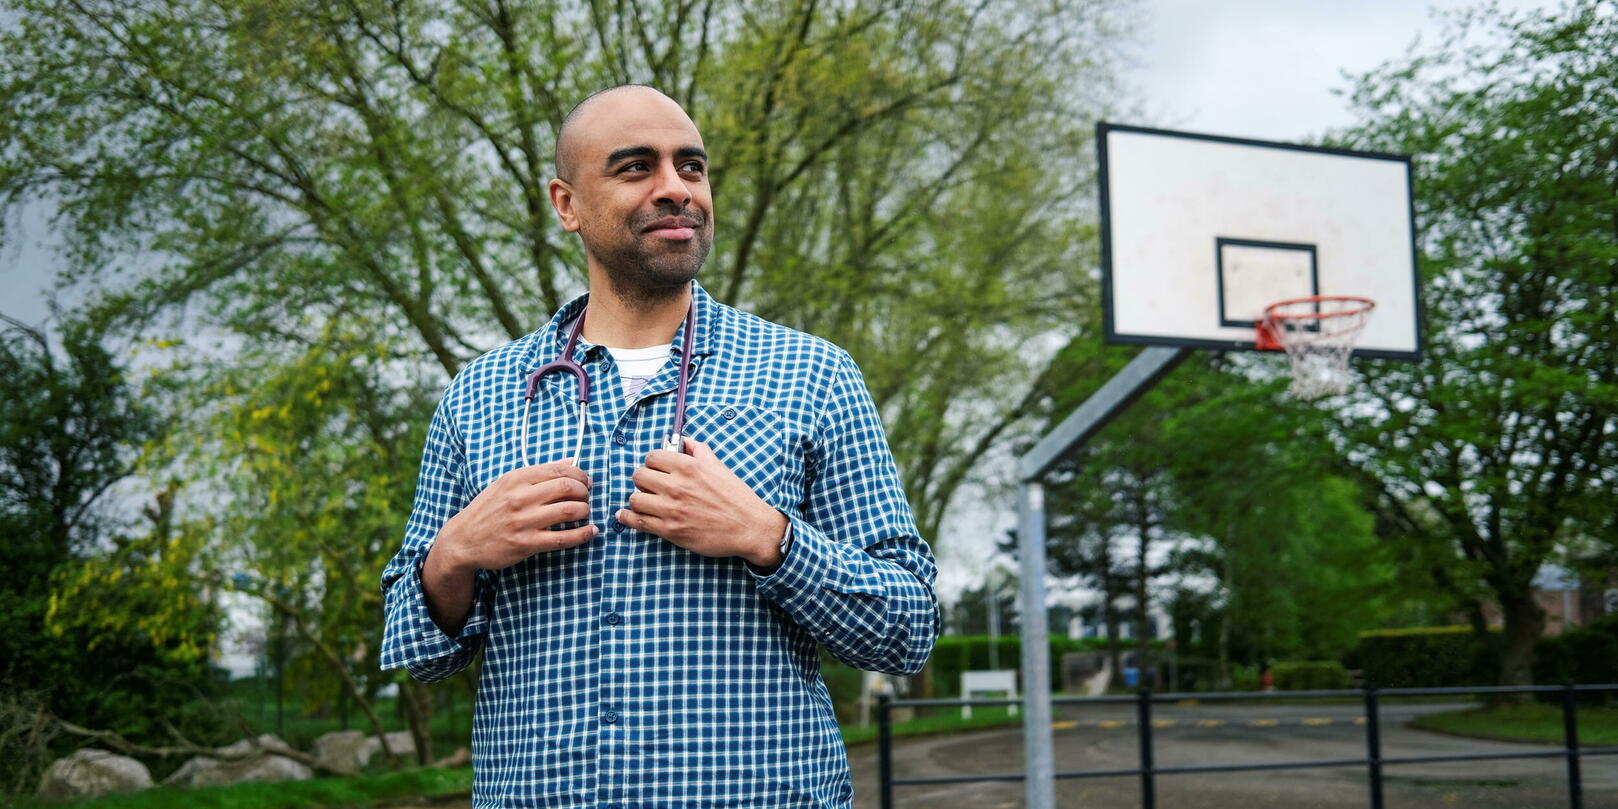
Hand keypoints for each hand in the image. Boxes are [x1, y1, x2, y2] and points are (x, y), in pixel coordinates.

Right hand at [435, 459, 594, 572]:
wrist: (463, 539)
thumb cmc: (488, 509)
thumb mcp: (507, 484)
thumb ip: (539, 473)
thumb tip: (570, 462)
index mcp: (516, 478)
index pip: (559, 470)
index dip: (580, 475)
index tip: (586, 481)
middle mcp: (520, 497)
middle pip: (568, 487)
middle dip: (584, 492)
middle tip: (586, 497)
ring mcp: (524, 521)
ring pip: (570, 511)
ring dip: (585, 511)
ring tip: (585, 513)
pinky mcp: (526, 543)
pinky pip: (563, 538)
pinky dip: (583, 534)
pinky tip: (590, 532)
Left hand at [618, 437, 787, 566]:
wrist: (749, 528)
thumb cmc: (736, 497)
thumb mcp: (719, 467)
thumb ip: (700, 451)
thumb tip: (685, 439)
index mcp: (689, 467)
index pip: (652, 456)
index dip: (653, 462)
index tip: (656, 468)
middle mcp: (677, 486)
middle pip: (639, 475)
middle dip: (643, 479)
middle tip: (649, 485)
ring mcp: (671, 510)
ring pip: (635, 498)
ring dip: (638, 498)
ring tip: (645, 501)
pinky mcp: (670, 530)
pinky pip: (637, 521)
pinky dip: (628, 518)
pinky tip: (625, 515)